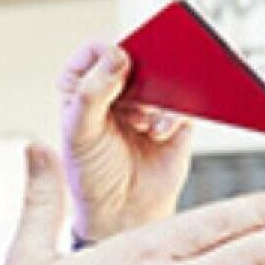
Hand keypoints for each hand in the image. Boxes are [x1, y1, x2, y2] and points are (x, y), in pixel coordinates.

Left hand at [59, 42, 192, 242]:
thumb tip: (117, 54)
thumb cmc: (92, 174)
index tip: (119, 64)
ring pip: (165, 75)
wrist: (122, 214)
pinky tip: (158, 132)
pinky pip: (185, 103)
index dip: (109, 53)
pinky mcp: (177, 119)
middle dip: (146, 64)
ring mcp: (149, 102)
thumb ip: (92, 92)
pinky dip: (172, 114)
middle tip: (148, 74)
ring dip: (160, 90)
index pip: (98, 50)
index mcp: (86, 83)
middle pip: (138, 55)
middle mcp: (118, 87)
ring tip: (146, 114)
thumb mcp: (79, 132)